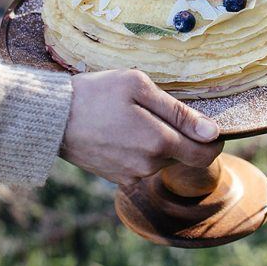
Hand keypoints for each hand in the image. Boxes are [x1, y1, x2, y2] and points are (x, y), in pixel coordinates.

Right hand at [59, 69, 221, 186]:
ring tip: (134, 118)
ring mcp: (132, 175)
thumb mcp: (138, 87)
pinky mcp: (117, 178)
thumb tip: (212, 132)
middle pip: (184, 157)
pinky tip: (123, 132)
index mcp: (159, 142)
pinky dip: (141, 151)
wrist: (53, 118)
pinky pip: (142, 166)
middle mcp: (149, 165)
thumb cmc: (96, 93)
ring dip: (159, 143)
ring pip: (162, 160)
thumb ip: (178, 111)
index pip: (205, 154)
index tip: (209, 126)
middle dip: (183, 137)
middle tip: (161, 111)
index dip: (213, 141)